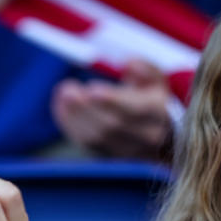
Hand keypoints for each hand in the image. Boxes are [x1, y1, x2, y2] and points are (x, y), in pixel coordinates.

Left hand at [51, 60, 173, 160]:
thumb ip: (145, 69)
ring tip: (62, 95)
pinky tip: (60, 108)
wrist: (160, 138)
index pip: (136, 110)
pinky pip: (87, 144)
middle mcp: (146, 137)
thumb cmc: (152, 101)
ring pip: (96, 138)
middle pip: (112, 126)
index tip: (92, 89)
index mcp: (158, 113)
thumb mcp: (156, 80)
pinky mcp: (109, 157)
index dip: (113, 101)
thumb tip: (129, 63)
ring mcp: (126, 152)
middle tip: (67, 89)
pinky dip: (71, 126)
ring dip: (74, 116)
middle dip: (86, 107)